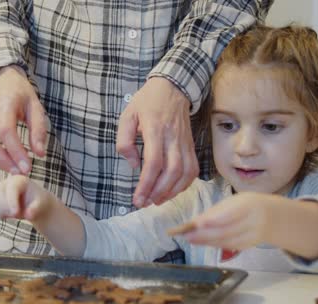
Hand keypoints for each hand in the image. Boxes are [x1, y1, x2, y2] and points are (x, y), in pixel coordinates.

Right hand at [0, 65, 47, 173]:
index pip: (6, 131)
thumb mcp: (36, 107)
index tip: (27, 167)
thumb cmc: (20, 94)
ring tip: (14, 169)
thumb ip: (38, 130)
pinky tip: (4, 162)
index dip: (15, 152)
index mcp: (4, 104)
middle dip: (2, 160)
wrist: (2, 81)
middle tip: (18, 172)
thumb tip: (40, 154)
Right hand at [0, 175, 51, 221]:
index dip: (12, 201)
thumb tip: (28, 215)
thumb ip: (34, 209)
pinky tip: (9, 214)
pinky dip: (0, 215)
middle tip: (19, 215)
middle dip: (9, 209)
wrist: (32, 204)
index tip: (16, 213)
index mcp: (18, 180)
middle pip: (0, 197)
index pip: (11, 188)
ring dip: (5, 213)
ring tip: (17, 212)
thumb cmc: (37, 202)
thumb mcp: (40, 204)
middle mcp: (5, 183)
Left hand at [116, 77, 196, 207]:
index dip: (146, 184)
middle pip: (171, 172)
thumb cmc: (147, 102)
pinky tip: (172, 191)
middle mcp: (172, 138)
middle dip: (158, 192)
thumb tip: (134, 164)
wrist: (173, 87)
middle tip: (145, 203)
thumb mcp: (127, 116)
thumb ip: (124, 141)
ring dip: (172, 191)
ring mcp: (185, 142)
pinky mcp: (191, 145)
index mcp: (154, 130)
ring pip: (184, 173)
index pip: (153, 163)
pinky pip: (192, 169)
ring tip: (157, 200)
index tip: (137, 198)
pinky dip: (184, 184)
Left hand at [181, 193, 275, 249]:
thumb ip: (217, 211)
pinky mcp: (249, 245)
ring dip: (207, 241)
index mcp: (250, 206)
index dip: (214, 220)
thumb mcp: (235, 201)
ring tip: (190, 238)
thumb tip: (195, 222)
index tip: (198, 223)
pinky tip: (202, 242)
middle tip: (187, 235)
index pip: (231, 214)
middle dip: (205, 234)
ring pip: (226, 241)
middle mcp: (253, 222)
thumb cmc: (247, 206)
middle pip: (226, 231)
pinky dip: (214, 244)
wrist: (274, 217)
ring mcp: (253, 236)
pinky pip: (229, 246)